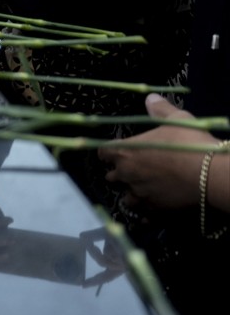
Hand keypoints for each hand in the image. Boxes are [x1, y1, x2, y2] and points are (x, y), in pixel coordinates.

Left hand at [98, 95, 218, 209]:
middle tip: (131, 171)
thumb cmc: (190, 143)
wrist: (210, 174)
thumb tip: (150, 97)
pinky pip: (144, 217)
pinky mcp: (154, 212)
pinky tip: (153, 211)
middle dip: (119, 174)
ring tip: (141, 191)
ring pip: (126, 199)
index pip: (103, 152)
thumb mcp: (177, 119)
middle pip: (112, 176)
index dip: (109, 152)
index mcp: (125, 151)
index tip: (114, 152)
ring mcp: (140, 195)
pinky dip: (146, 214)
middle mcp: (127, 175)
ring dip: (131, 194)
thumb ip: (160, 109)